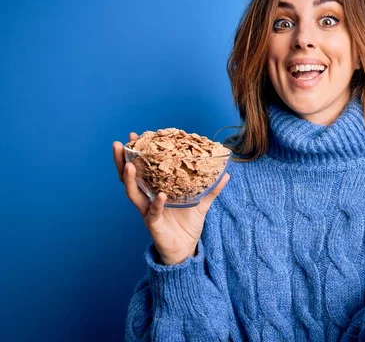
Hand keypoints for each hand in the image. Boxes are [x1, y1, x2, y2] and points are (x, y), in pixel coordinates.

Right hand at [113, 132, 229, 264]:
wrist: (186, 248)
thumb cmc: (187, 225)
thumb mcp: (200, 203)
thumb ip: (211, 189)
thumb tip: (226, 174)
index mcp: (155, 189)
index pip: (142, 168)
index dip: (137, 153)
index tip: (134, 135)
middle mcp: (147, 198)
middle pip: (128, 177)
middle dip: (121, 160)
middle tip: (118, 144)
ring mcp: (147, 211)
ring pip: (132, 193)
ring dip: (129, 179)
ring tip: (128, 165)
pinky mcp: (153, 224)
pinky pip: (153, 212)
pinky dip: (156, 203)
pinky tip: (160, 195)